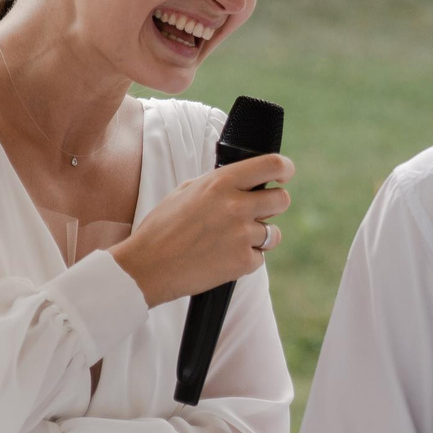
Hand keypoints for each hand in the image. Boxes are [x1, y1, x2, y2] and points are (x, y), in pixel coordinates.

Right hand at [108, 153, 291, 305]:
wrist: (147, 267)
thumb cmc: (162, 228)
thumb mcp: (186, 191)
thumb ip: (219, 184)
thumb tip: (244, 180)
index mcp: (221, 183)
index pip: (272, 165)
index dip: (284, 169)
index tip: (284, 174)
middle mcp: (236, 206)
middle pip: (282, 199)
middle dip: (273, 205)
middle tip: (257, 212)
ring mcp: (242, 235)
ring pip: (273, 232)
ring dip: (260, 236)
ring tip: (232, 240)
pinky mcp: (243, 262)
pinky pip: (259, 257)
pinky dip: (245, 259)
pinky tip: (222, 257)